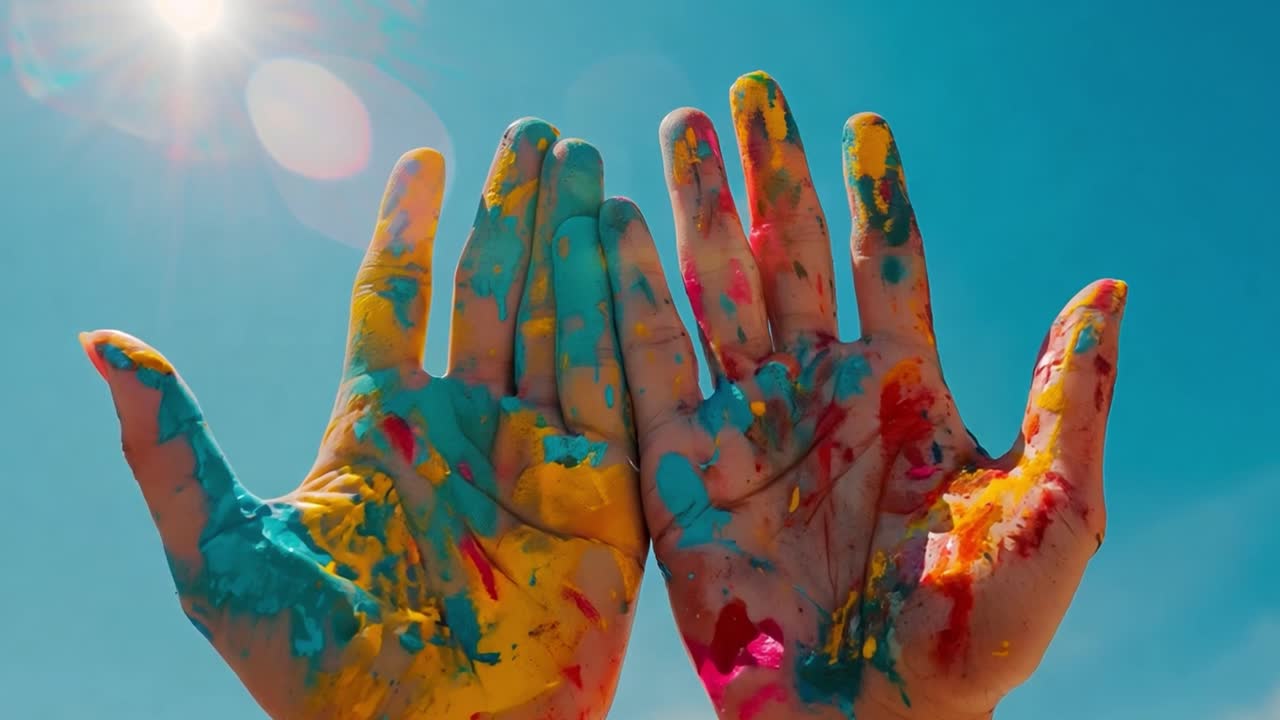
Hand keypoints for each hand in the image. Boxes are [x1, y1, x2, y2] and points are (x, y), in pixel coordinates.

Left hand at [81, 121, 644, 719]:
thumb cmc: (318, 673)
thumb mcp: (223, 555)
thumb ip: (169, 448)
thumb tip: (103, 342)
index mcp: (382, 428)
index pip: (394, 303)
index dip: (408, 230)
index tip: (425, 160)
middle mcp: (464, 427)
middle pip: (488, 293)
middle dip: (511, 213)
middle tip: (532, 134)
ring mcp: (535, 455)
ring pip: (553, 321)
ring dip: (570, 241)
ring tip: (579, 164)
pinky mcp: (601, 493)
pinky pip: (610, 386)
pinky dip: (615, 313)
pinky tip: (618, 243)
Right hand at [597, 72, 1125, 719]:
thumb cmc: (977, 637)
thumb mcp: (1051, 512)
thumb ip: (1064, 398)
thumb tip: (1109, 286)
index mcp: (903, 393)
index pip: (886, 265)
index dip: (873, 194)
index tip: (861, 124)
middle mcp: (817, 394)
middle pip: (786, 258)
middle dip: (766, 175)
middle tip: (744, 92)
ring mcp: (746, 428)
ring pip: (712, 295)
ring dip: (692, 214)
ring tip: (675, 132)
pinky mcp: (682, 474)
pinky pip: (649, 372)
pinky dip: (625, 301)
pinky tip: (610, 230)